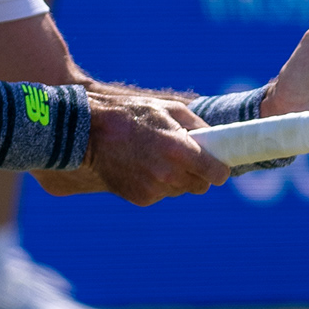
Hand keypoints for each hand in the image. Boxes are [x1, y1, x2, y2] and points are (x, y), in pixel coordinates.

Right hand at [82, 94, 231, 205]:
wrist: (90, 133)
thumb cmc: (131, 115)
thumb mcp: (169, 109)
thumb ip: (198, 126)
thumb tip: (216, 139)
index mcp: (180, 151)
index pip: (217, 175)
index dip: (218, 168)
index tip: (215, 164)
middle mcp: (169, 175)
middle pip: (201, 186)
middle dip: (197, 173)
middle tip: (183, 158)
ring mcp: (154, 189)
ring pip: (180, 191)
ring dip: (176, 179)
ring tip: (156, 158)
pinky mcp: (141, 199)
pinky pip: (161, 194)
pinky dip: (157, 185)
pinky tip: (142, 167)